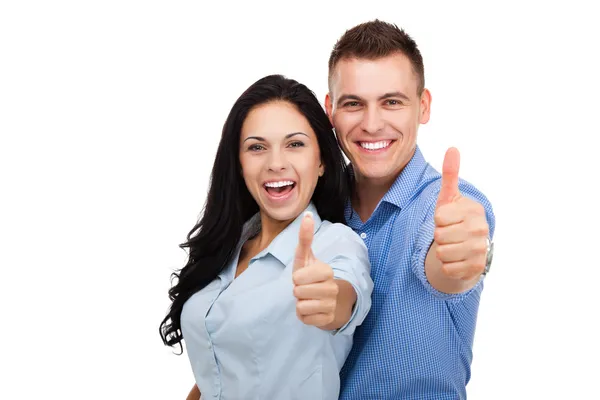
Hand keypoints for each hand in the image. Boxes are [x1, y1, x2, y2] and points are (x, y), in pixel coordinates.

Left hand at [292, 212, 338, 326]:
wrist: (330, 300)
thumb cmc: (313, 276)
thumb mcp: (307, 257)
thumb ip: (305, 237)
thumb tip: (307, 214)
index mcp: (327, 271)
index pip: (298, 277)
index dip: (297, 278)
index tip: (304, 277)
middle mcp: (332, 288)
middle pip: (298, 292)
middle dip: (297, 291)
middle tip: (305, 289)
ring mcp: (330, 305)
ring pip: (301, 306)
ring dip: (300, 303)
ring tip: (308, 298)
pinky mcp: (327, 320)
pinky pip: (304, 319)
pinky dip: (303, 315)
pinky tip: (312, 310)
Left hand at [433, 148, 489, 280]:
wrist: (469, 248)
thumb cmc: (455, 219)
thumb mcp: (449, 198)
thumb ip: (450, 175)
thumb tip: (452, 148)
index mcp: (474, 210)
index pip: (439, 217)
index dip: (438, 219)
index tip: (448, 219)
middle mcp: (481, 229)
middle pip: (439, 236)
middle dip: (439, 236)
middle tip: (450, 234)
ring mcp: (481, 249)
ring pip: (442, 253)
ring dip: (442, 251)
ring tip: (453, 245)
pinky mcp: (477, 268)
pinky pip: (447, 268)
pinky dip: (447, 266)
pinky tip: (457, 259)